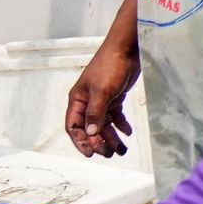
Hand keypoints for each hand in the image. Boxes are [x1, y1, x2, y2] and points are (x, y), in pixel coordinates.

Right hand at [65, 35, 138, 159]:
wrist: (127, 49)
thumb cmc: (110, 66)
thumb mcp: (102, 91)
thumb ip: (96, 113)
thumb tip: (91, 133)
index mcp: (77, 101)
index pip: (74, 127)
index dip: (81, 141)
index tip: (91, 153)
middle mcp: (87, 103)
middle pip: (90, 128)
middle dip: (98, 142)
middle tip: (110, 154)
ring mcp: (101, 100)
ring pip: (104, 124)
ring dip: (112, 137)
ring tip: (122, 150)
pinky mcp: (114, 97)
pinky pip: (115, 116)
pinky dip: (121, 125)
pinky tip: (128, 133)